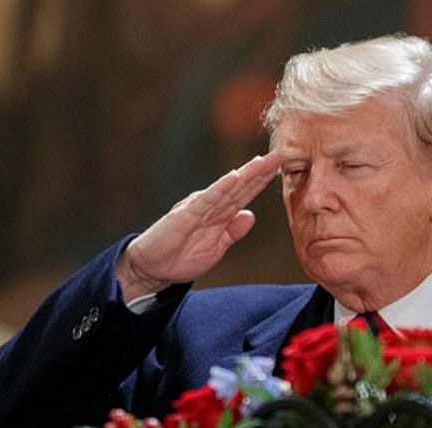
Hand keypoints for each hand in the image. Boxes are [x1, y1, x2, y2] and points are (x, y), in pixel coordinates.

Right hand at [117, 151, 280, 300]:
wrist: (151, 269)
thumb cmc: (180, 257)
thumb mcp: (215, 248)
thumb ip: (232, 232)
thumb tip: (250, 216)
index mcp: (218, 215)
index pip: (243, 195)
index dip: (261, 182)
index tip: (280, 169)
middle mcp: (209, 206)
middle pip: (239, 187)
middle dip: (259, 172)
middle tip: (280, 155)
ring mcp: (198, 208)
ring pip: (227, 189)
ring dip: (245, 174)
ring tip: (263, 161)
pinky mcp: (185, 215)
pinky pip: (207, 200)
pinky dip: (221, 188)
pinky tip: (235, 177)